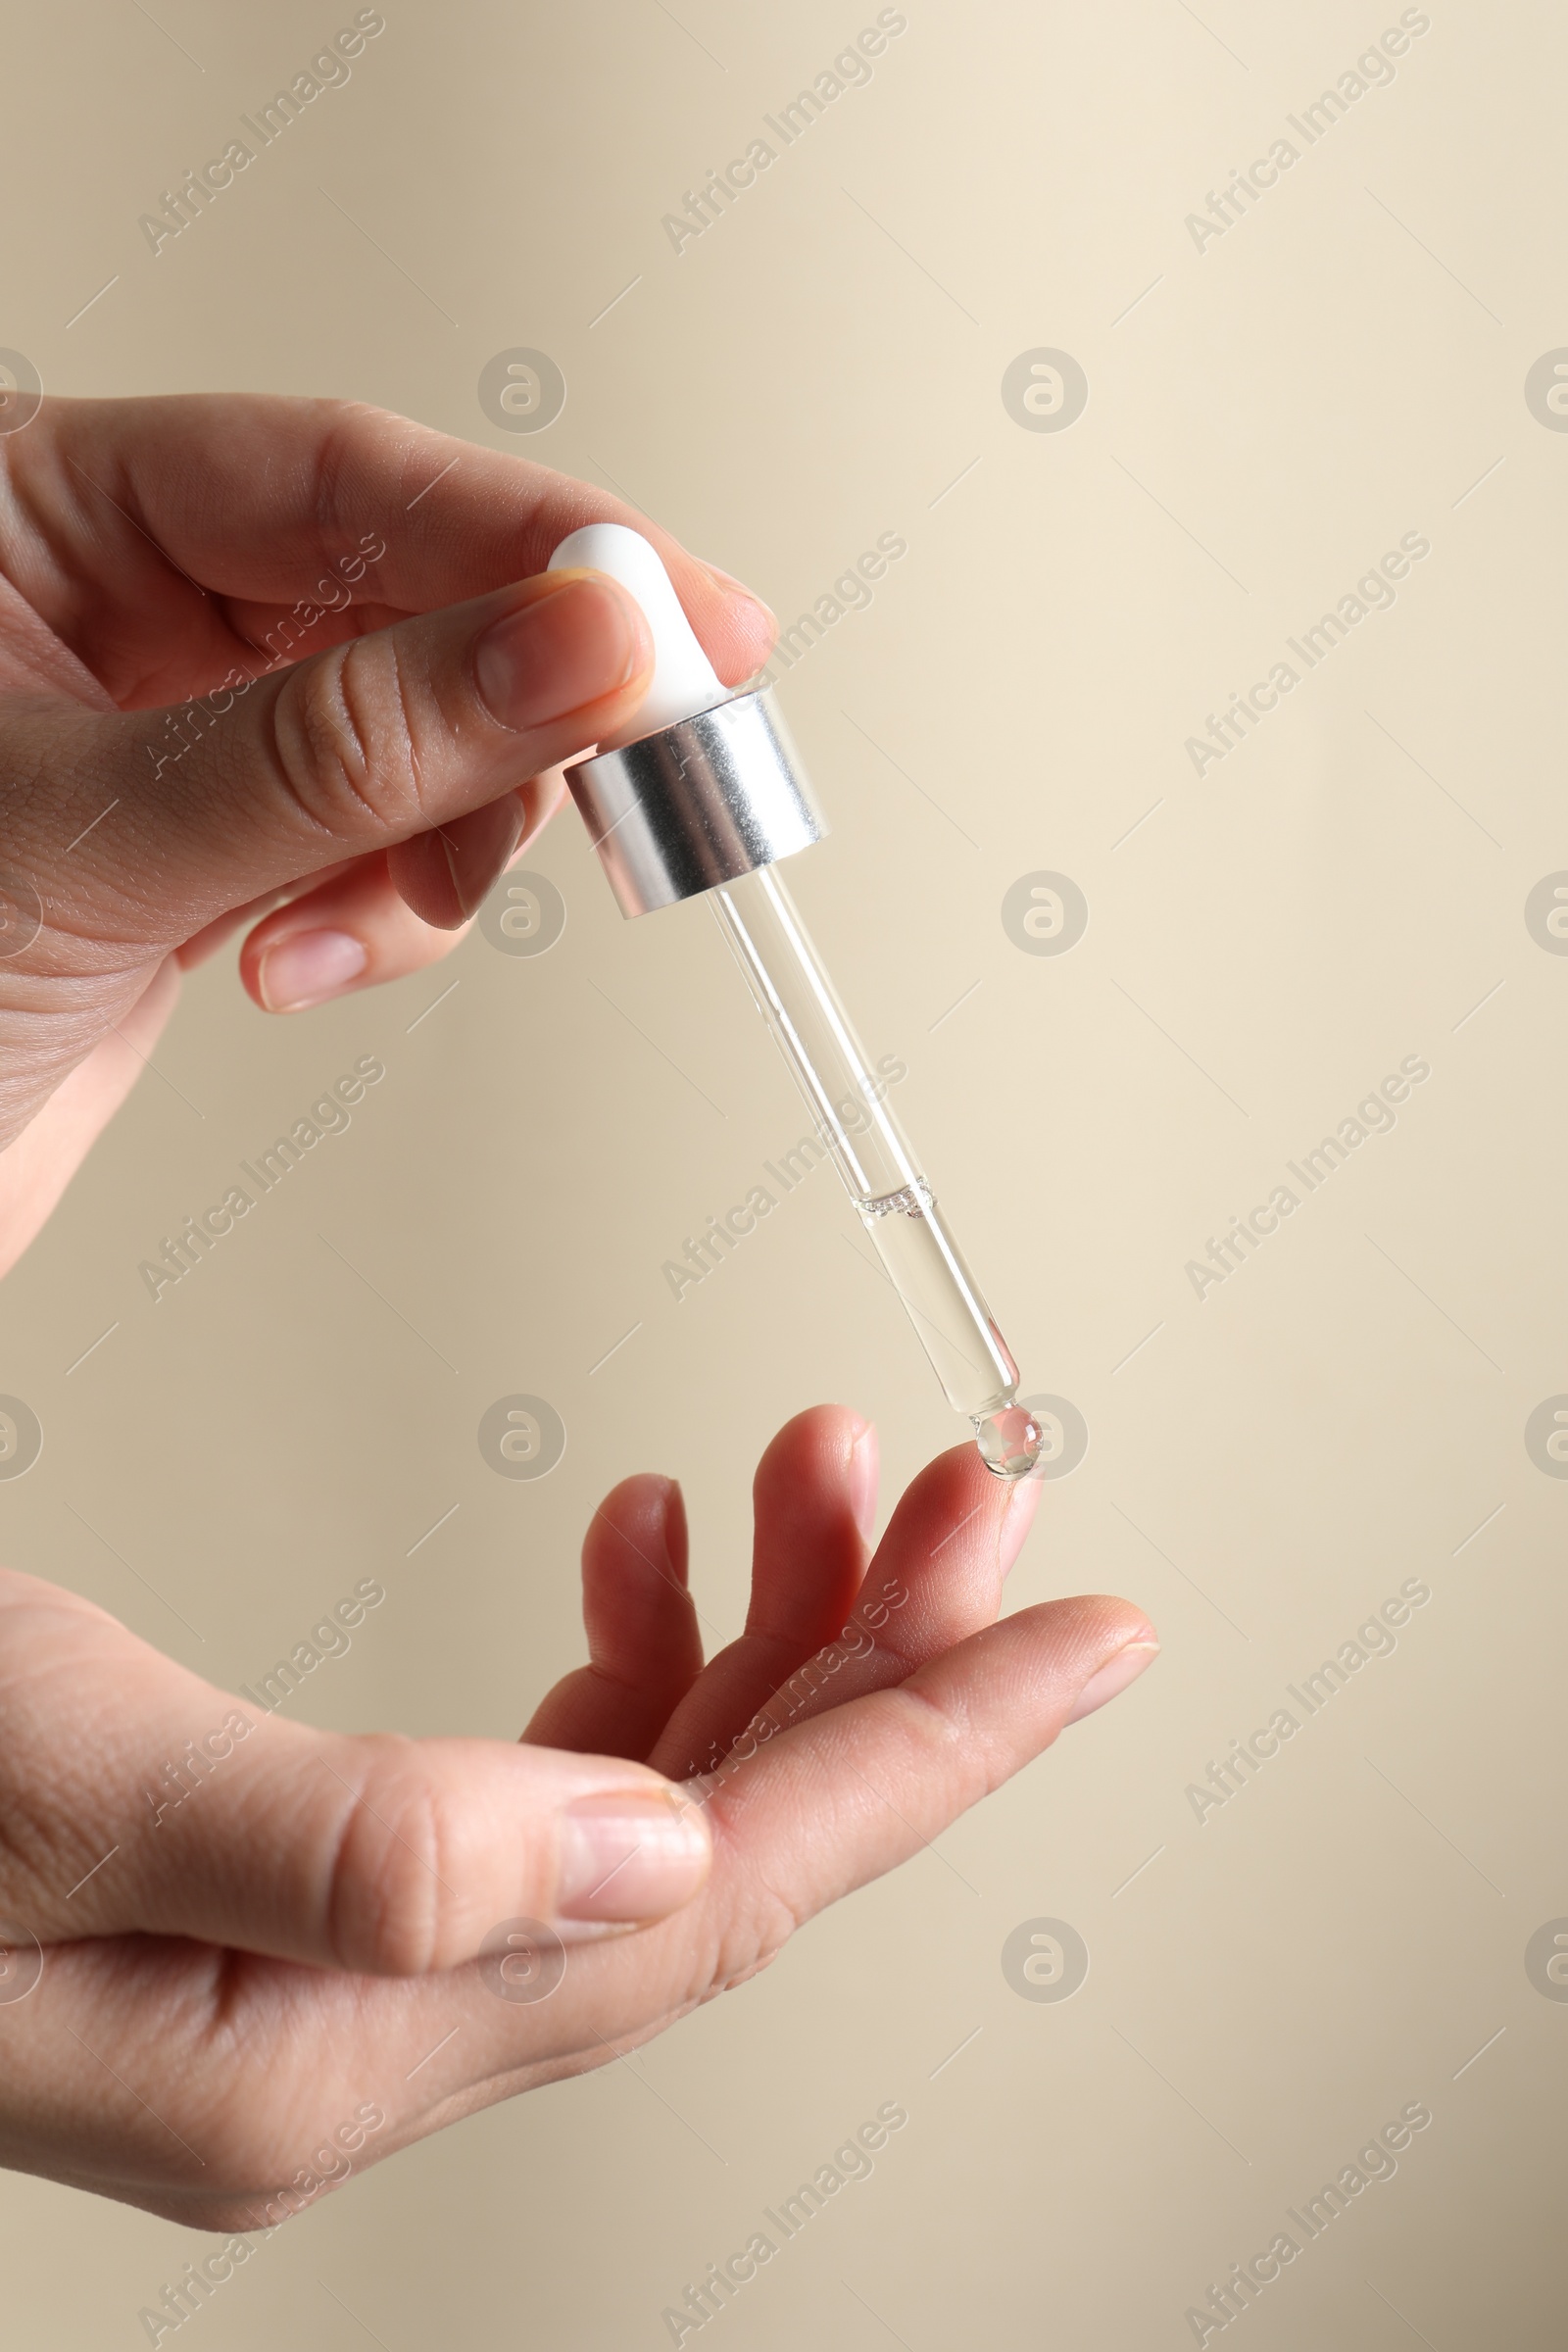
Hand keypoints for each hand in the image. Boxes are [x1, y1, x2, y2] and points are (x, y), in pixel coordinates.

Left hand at [0, 393, 774, 1272]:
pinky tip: (293, 958)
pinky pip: (372, 839)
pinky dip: (382, 908)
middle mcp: (109, 601)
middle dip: (515, 696)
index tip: (675, 618)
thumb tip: (576, 645)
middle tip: (643, 761)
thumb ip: (350, 744)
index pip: (336, 474)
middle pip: (403, 588)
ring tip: (363, 914)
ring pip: (412, 728)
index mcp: (34, 508)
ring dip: (441, 832)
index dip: (530, 536)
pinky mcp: (207, 844)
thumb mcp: (97, 840)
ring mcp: (169, 727)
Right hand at [0, 1406, 1154, 2228]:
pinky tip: (639, 1535)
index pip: (734, 1888)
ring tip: (810, 1460)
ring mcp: (338, 1962)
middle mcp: (364, 2028)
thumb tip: (647, 1844)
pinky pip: (540, 1773)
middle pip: (725, 1840)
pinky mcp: (305, 1883)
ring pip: (652, 1791)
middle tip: (962, 1481)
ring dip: (758, 1622)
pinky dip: (629, 1641)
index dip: (940, 1744)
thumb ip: (352, 1849)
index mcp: (339, 2035)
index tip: (1094, 1634)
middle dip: (877, 1648)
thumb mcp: (56, 1787)